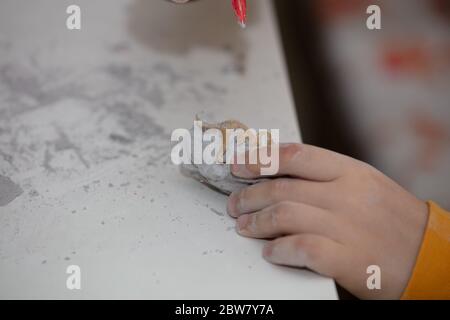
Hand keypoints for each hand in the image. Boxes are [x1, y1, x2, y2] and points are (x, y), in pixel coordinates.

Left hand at [227, 143, 427, 298]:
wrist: (427, 256)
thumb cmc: (390, 218)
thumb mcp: (363, 183)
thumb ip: (325, 176)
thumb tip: (279, 172)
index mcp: (350, 172)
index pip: (295, 155)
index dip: (260, 157)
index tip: (239, 164)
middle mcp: (347, 195)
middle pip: (281, 188)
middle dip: (249, 196)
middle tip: (235, 204)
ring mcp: (347, 227)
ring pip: (284, 215)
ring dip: (256, 222)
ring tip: (244, 227)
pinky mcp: (347, 259)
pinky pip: (300, 248)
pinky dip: (278, 249)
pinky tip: (269, 251)